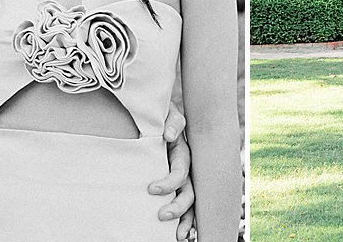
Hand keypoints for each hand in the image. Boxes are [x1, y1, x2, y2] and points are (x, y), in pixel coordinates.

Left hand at [151, 117, 194, 237]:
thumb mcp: (169, 113)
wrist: (157, 119)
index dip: (169, 183)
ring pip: (191, 203)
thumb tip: (169, 136)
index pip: (181, 172)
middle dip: (177, 206)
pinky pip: (188, 207)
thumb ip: (172, 121)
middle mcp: (187, 170)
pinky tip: (182, 235)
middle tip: (160, 215)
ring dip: (186, 219)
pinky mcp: (177, 188)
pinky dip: (187, 222)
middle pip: (189, 192)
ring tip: (177, 235)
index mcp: (183, 154)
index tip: (150, 189)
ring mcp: (184, 180)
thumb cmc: (163, 117)